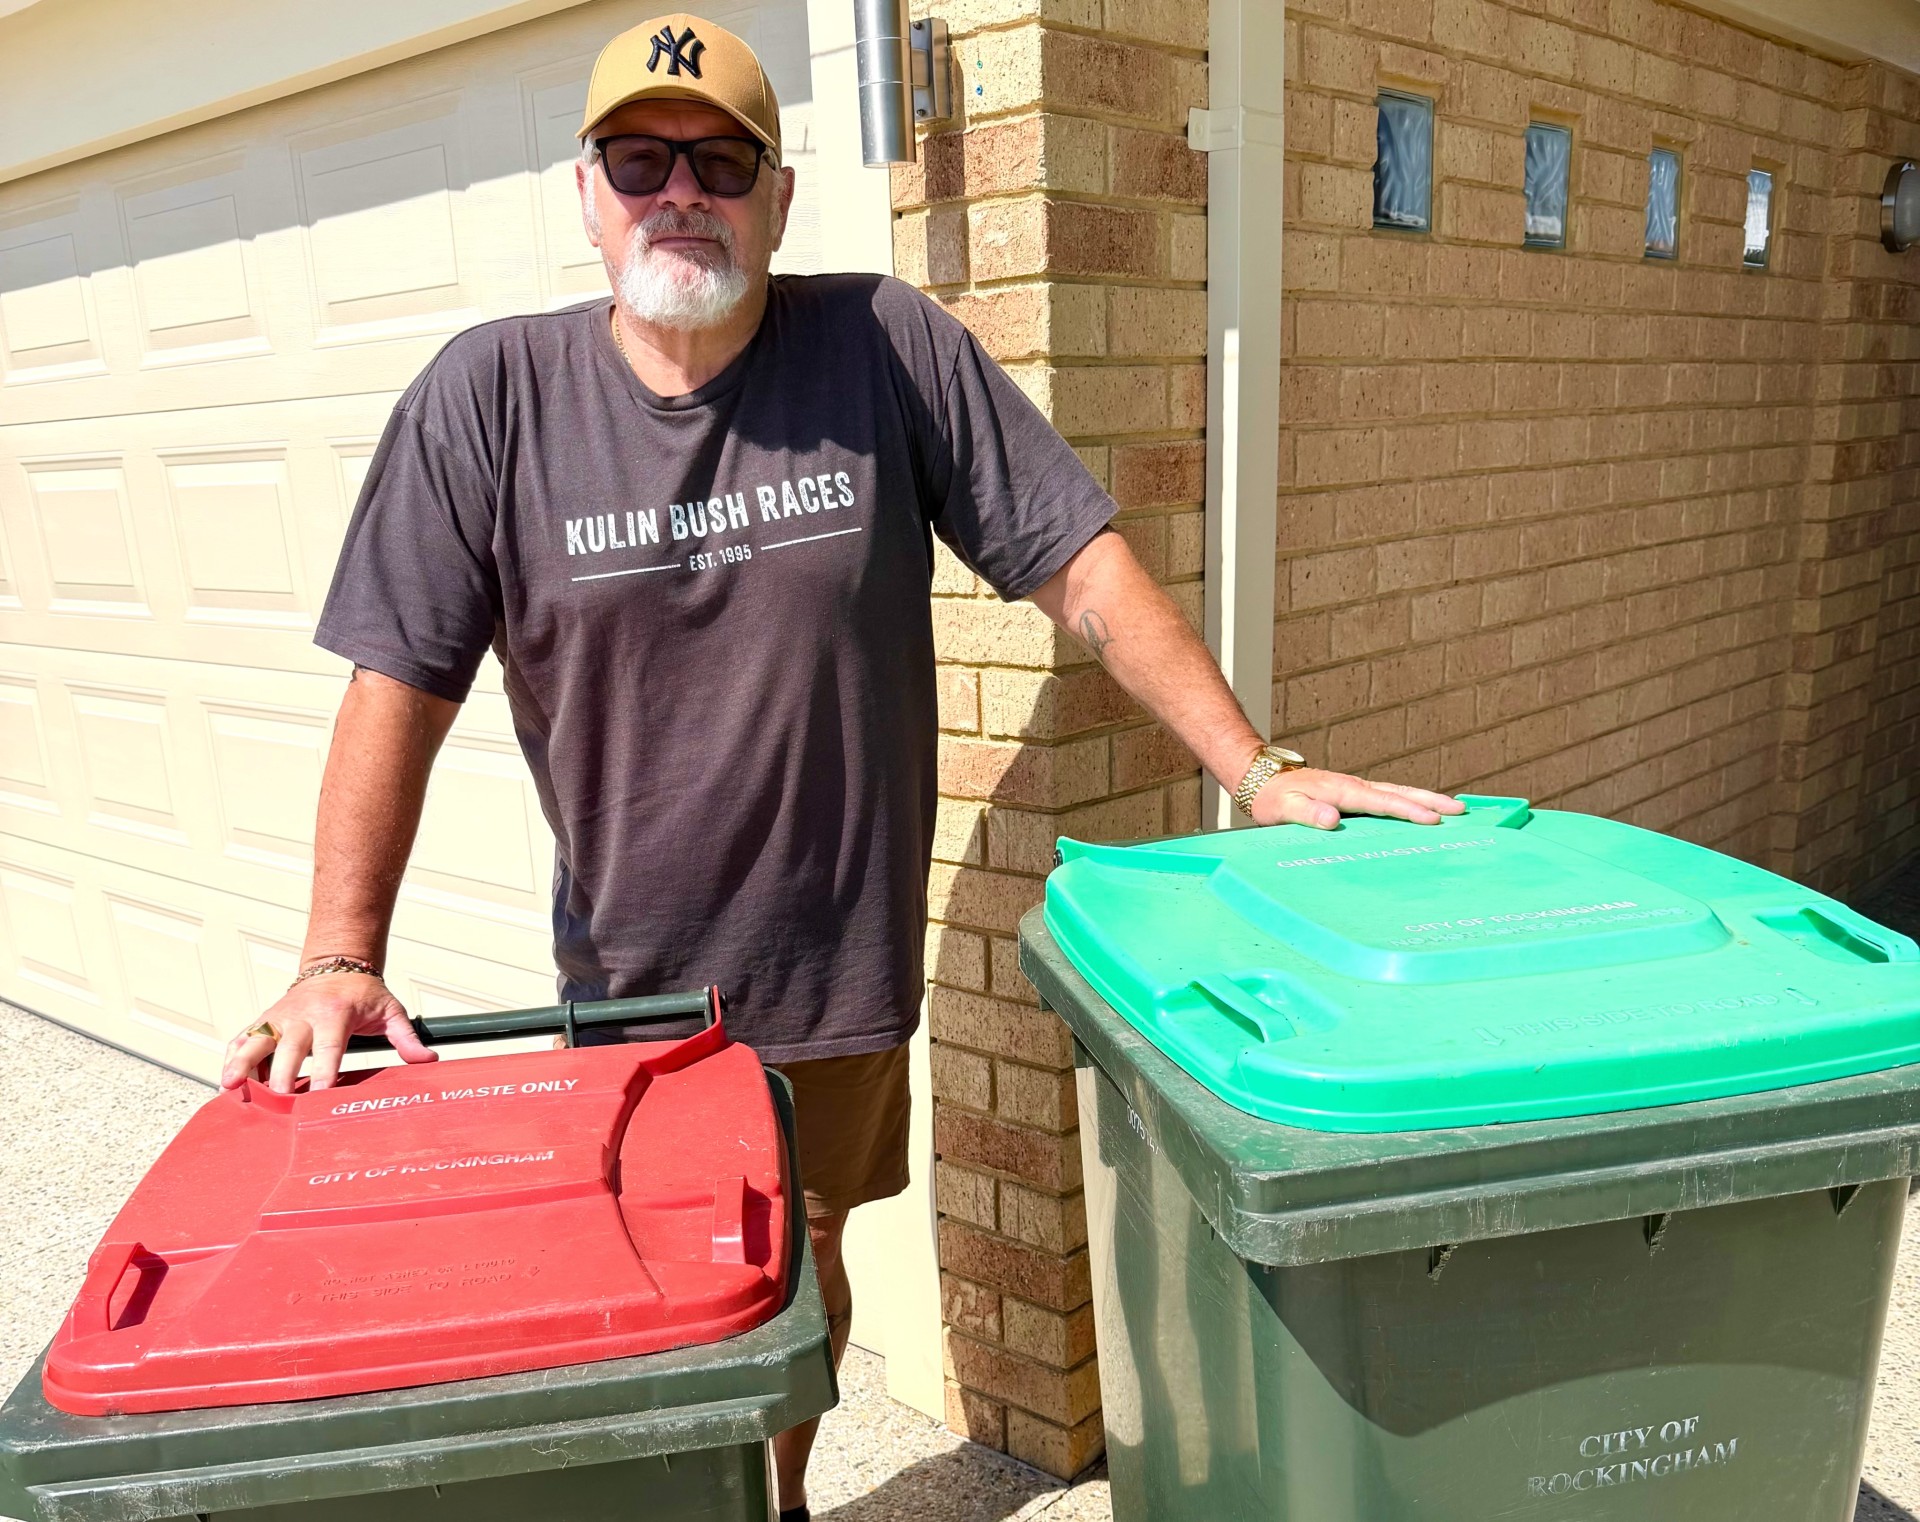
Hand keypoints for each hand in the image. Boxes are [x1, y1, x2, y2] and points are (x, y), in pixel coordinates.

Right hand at [221, 972, 437, 1093]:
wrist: (338, 964)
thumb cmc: (365, 994)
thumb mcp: (391, 1010)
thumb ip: (407, 1038)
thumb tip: (428, 1061)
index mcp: (335, 1014)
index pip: (329, 1046)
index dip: (323, 1069)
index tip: (318, 1094)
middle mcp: (303, 1015)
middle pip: (288, 1049)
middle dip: (282, 1077)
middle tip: (279, 1105)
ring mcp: (280, 1017)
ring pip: (256, 1040)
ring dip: (243, 1064)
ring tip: (231, 1087)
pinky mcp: (266, 1020)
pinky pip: (243, 1038)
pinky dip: (233, 1056)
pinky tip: (228, 1079)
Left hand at [1248, 769, 1464, 830]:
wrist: (1263, 779)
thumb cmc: (1272, 798)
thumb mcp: (1283, 809)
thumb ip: (1307, 814)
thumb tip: (1333, 818)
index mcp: (1342, 791)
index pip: (1382, 803)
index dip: (1409, 811)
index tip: (1434, 819)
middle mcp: (1354, 786)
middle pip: (1399, 792)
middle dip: (1431, 800)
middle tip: (1462, 810)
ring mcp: (1356, 788)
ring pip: (1398, 792)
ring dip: (1426, 798)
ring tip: (1456, 807)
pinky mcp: (1354, 793)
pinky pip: (1388, 797)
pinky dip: (1409, 801)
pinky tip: (1422, 809)